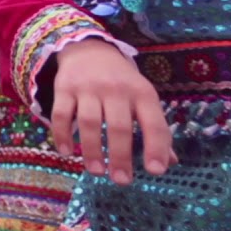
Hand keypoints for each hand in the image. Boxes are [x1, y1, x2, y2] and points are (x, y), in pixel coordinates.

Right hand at [52, 38, 175, 184]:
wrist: (89, 49)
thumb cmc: (121, 81)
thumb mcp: (142, 97)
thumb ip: (154, 128)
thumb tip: (169, 162)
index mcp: (142, 92)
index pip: (153, 122)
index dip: (156, 147)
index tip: (155, 171)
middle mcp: (116, 89)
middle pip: (119, 126)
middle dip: (120, 157)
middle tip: (121, 180)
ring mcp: (88, 88)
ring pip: (89, 123)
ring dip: (92, 151)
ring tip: (96, 172)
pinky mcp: (64, 88)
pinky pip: (61, 115)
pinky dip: (62, 135)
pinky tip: (67, 152)